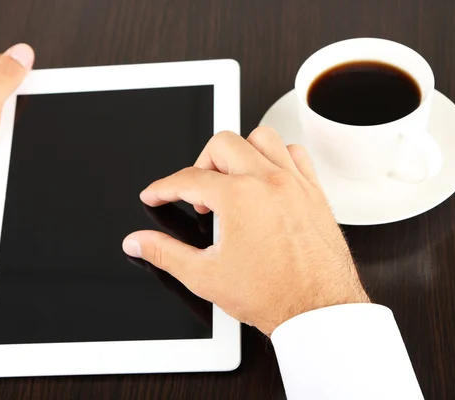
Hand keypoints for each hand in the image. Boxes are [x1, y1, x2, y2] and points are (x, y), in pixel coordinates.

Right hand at [122, 128, 369, 334]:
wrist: (316, 310)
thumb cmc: (270, 295)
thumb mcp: (204, 275)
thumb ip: (164, 252)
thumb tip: (138, 241)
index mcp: (238, 198)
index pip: (188, 179)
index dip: (163, 187)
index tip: (156, 194)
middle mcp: (267, 182)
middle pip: (222, 145)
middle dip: (200, 164)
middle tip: (197, 193)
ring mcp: (294, 183)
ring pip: (261, 138)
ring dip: (240, 152)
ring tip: (231, 178)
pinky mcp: (314, 192)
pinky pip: (295, 153)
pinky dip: (277, 157)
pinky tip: (267, 178)